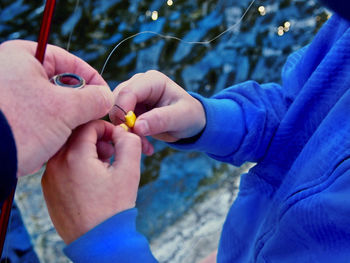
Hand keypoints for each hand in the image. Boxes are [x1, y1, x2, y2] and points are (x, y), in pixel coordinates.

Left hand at [0, 40, 113, 175]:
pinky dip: (51, 128)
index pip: (71, 62)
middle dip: (79, 104)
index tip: (106, 98)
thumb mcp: (66, 109)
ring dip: (67, 119)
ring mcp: (9, 95)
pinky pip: (39, 117)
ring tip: (70, 134)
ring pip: (52, 103)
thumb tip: (107, 98)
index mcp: (23, 56)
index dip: (94, 80)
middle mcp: (13, 71)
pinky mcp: (9, 117)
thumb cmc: (20, 127)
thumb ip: (95, 99)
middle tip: (91, 119)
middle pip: (62, 84)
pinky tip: (54, 142)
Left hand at [41, 120, 140, 243]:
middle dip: (97, 139)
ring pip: (68, 150)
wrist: (98, 241)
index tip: (117, 138)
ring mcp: (49, 177)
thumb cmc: (114, 207)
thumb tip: (121, 131)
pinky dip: (77, 164)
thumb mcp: (129, 171)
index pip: (88, 125)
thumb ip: (128, 142)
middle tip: (111, 154)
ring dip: (87, 152)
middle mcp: (56, 164)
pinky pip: (62, 166)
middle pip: (76, 136)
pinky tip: (91, 180)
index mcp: (74, 156)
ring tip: (103, 167)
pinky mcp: (49, 189)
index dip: (106, 127)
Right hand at [109, 70, 205, 154]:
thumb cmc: (189, 116)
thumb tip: (137, 126)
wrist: (190, 123)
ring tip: (146, 147)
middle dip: (124, 124)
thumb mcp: (180, 118)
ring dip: (127, 133)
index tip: (129, 131)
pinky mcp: (129, 110)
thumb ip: (160, 120)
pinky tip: (146, 147)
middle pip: (116, 102)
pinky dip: (131, 136)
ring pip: (116, 114)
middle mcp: (138, 85)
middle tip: (139, 143)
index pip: (127, 92)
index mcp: (152, 81)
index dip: (123, 111)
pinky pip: (121, 124)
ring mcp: (132, 97)